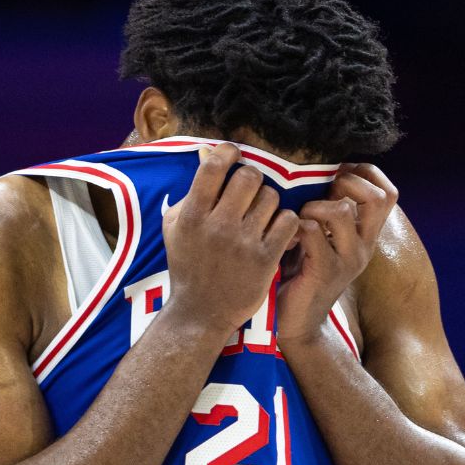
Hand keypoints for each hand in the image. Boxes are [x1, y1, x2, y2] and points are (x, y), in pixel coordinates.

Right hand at [162, 143, 300, 337]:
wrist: (200, 312)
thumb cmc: (188, 265)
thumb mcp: (176, 227)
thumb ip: (192, 191)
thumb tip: (207, 153)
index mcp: (192, 216)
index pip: (214, 166)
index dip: (228, 152)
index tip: (233, 155)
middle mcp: (218, 226)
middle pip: (249, 176)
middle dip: (252, 179)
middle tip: (249, 191)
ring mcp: (243, 243)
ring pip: (271, 197)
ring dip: (268, 202)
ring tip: (260, 216)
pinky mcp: (266, 259)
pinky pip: (288, 221)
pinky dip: (285, 222)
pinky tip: (275, 231)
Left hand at [275, 163, 398, 346]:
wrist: (297, 322)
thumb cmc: (302, 271)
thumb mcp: (323, 236)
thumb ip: (328, 209)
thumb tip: (319, 170)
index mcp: (366, 234)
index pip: (388, 193)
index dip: (363, 174)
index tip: (335, 178)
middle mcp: (364, 245)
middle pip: (378, 197)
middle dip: (346, 184)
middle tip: (321, 196)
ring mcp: (348, 260)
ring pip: (342, 210)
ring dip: (313, 206)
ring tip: (299, 220)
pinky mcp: (325, 271)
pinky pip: (312, 230)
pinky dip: (296, 226)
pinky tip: (287, 239)